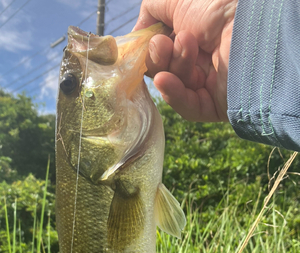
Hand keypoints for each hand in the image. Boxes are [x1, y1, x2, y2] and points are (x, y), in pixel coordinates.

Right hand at [134, 0, 237, 121]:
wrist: (248, 20)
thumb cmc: (215, 3)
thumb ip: (151, 12)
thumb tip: (137, 36)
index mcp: (195, 37)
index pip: (163, 53)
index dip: (151, 50)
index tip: (146, 42)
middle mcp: (203, 61)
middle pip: (166, 71)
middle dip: (160, 57)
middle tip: (163, 45)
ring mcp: (211, 84)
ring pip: (176, 87)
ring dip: (173, 66)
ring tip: (185, 45)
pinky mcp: (218, 104)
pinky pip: (189, 107)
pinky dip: (173, 94)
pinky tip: (165, 80)